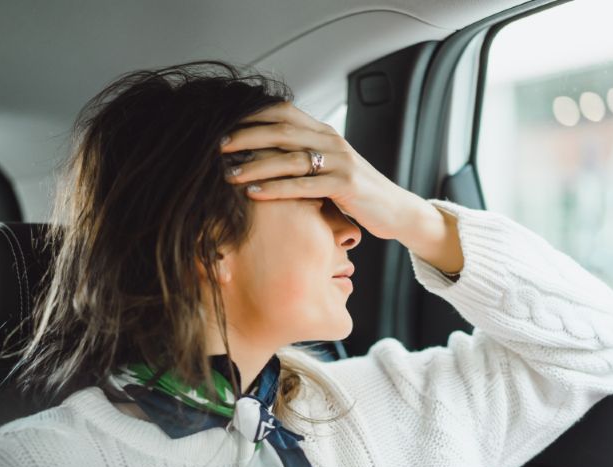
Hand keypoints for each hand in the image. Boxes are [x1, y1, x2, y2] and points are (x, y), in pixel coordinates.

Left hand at [219, 101, 422, 240]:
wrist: (396, 210)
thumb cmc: (355, 191)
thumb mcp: (328, 167)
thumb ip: (303, 156)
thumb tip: (262, 154)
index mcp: (324, 132)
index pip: (284, 112)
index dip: (252, 115)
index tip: (222, 125)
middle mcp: (332, 141)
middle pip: (281, 131)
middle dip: (245, 137)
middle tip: (217, 147)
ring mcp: (340, 162)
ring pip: (289, 158)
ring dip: (255, 165)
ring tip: (228, 174)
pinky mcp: (346, 186)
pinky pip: (304, 185)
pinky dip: (276, 189)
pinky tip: (254, 194)